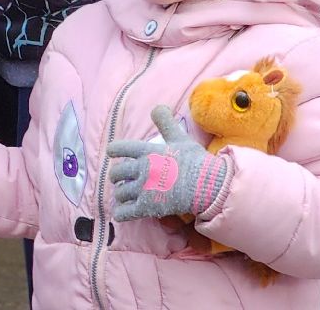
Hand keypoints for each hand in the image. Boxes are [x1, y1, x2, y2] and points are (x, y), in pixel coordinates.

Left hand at [107, 105, 230, 221]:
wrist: (207, 185)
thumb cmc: (196, 161)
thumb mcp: (180, 138)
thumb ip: (166, 123)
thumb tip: (157, 106)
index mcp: (146, 152)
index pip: (120, 148)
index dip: (114, 150)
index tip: (111, 152)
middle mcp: (141, 169)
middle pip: (116, 173)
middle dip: (116, 177)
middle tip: (120, 180)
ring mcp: (143, 189)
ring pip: (119, 193)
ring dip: (120, 195)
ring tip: (124, 196)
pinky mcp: (147, 207)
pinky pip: (125, 212)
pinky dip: (121, 213)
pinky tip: (121, 213)